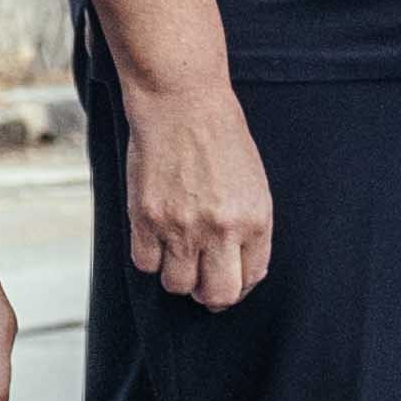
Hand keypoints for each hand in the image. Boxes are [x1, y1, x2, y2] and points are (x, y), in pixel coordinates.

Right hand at [124, 85, 274, 308]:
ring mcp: (181, 226)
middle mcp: (221, 229)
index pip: (250, 277)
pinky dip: (150, 258)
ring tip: (180, 255)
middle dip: (211, 295)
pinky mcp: (146, 219)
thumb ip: (250, 225)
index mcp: (256, 219)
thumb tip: (240, 265)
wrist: (182, 104)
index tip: (229, 279)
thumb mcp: (253, 183)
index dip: (239, 285)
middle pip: (217, 295)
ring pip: (178, 285)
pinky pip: (145, 264)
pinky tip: (157, 239)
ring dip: (178, 277)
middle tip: (204, 283)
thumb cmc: (222, 138)